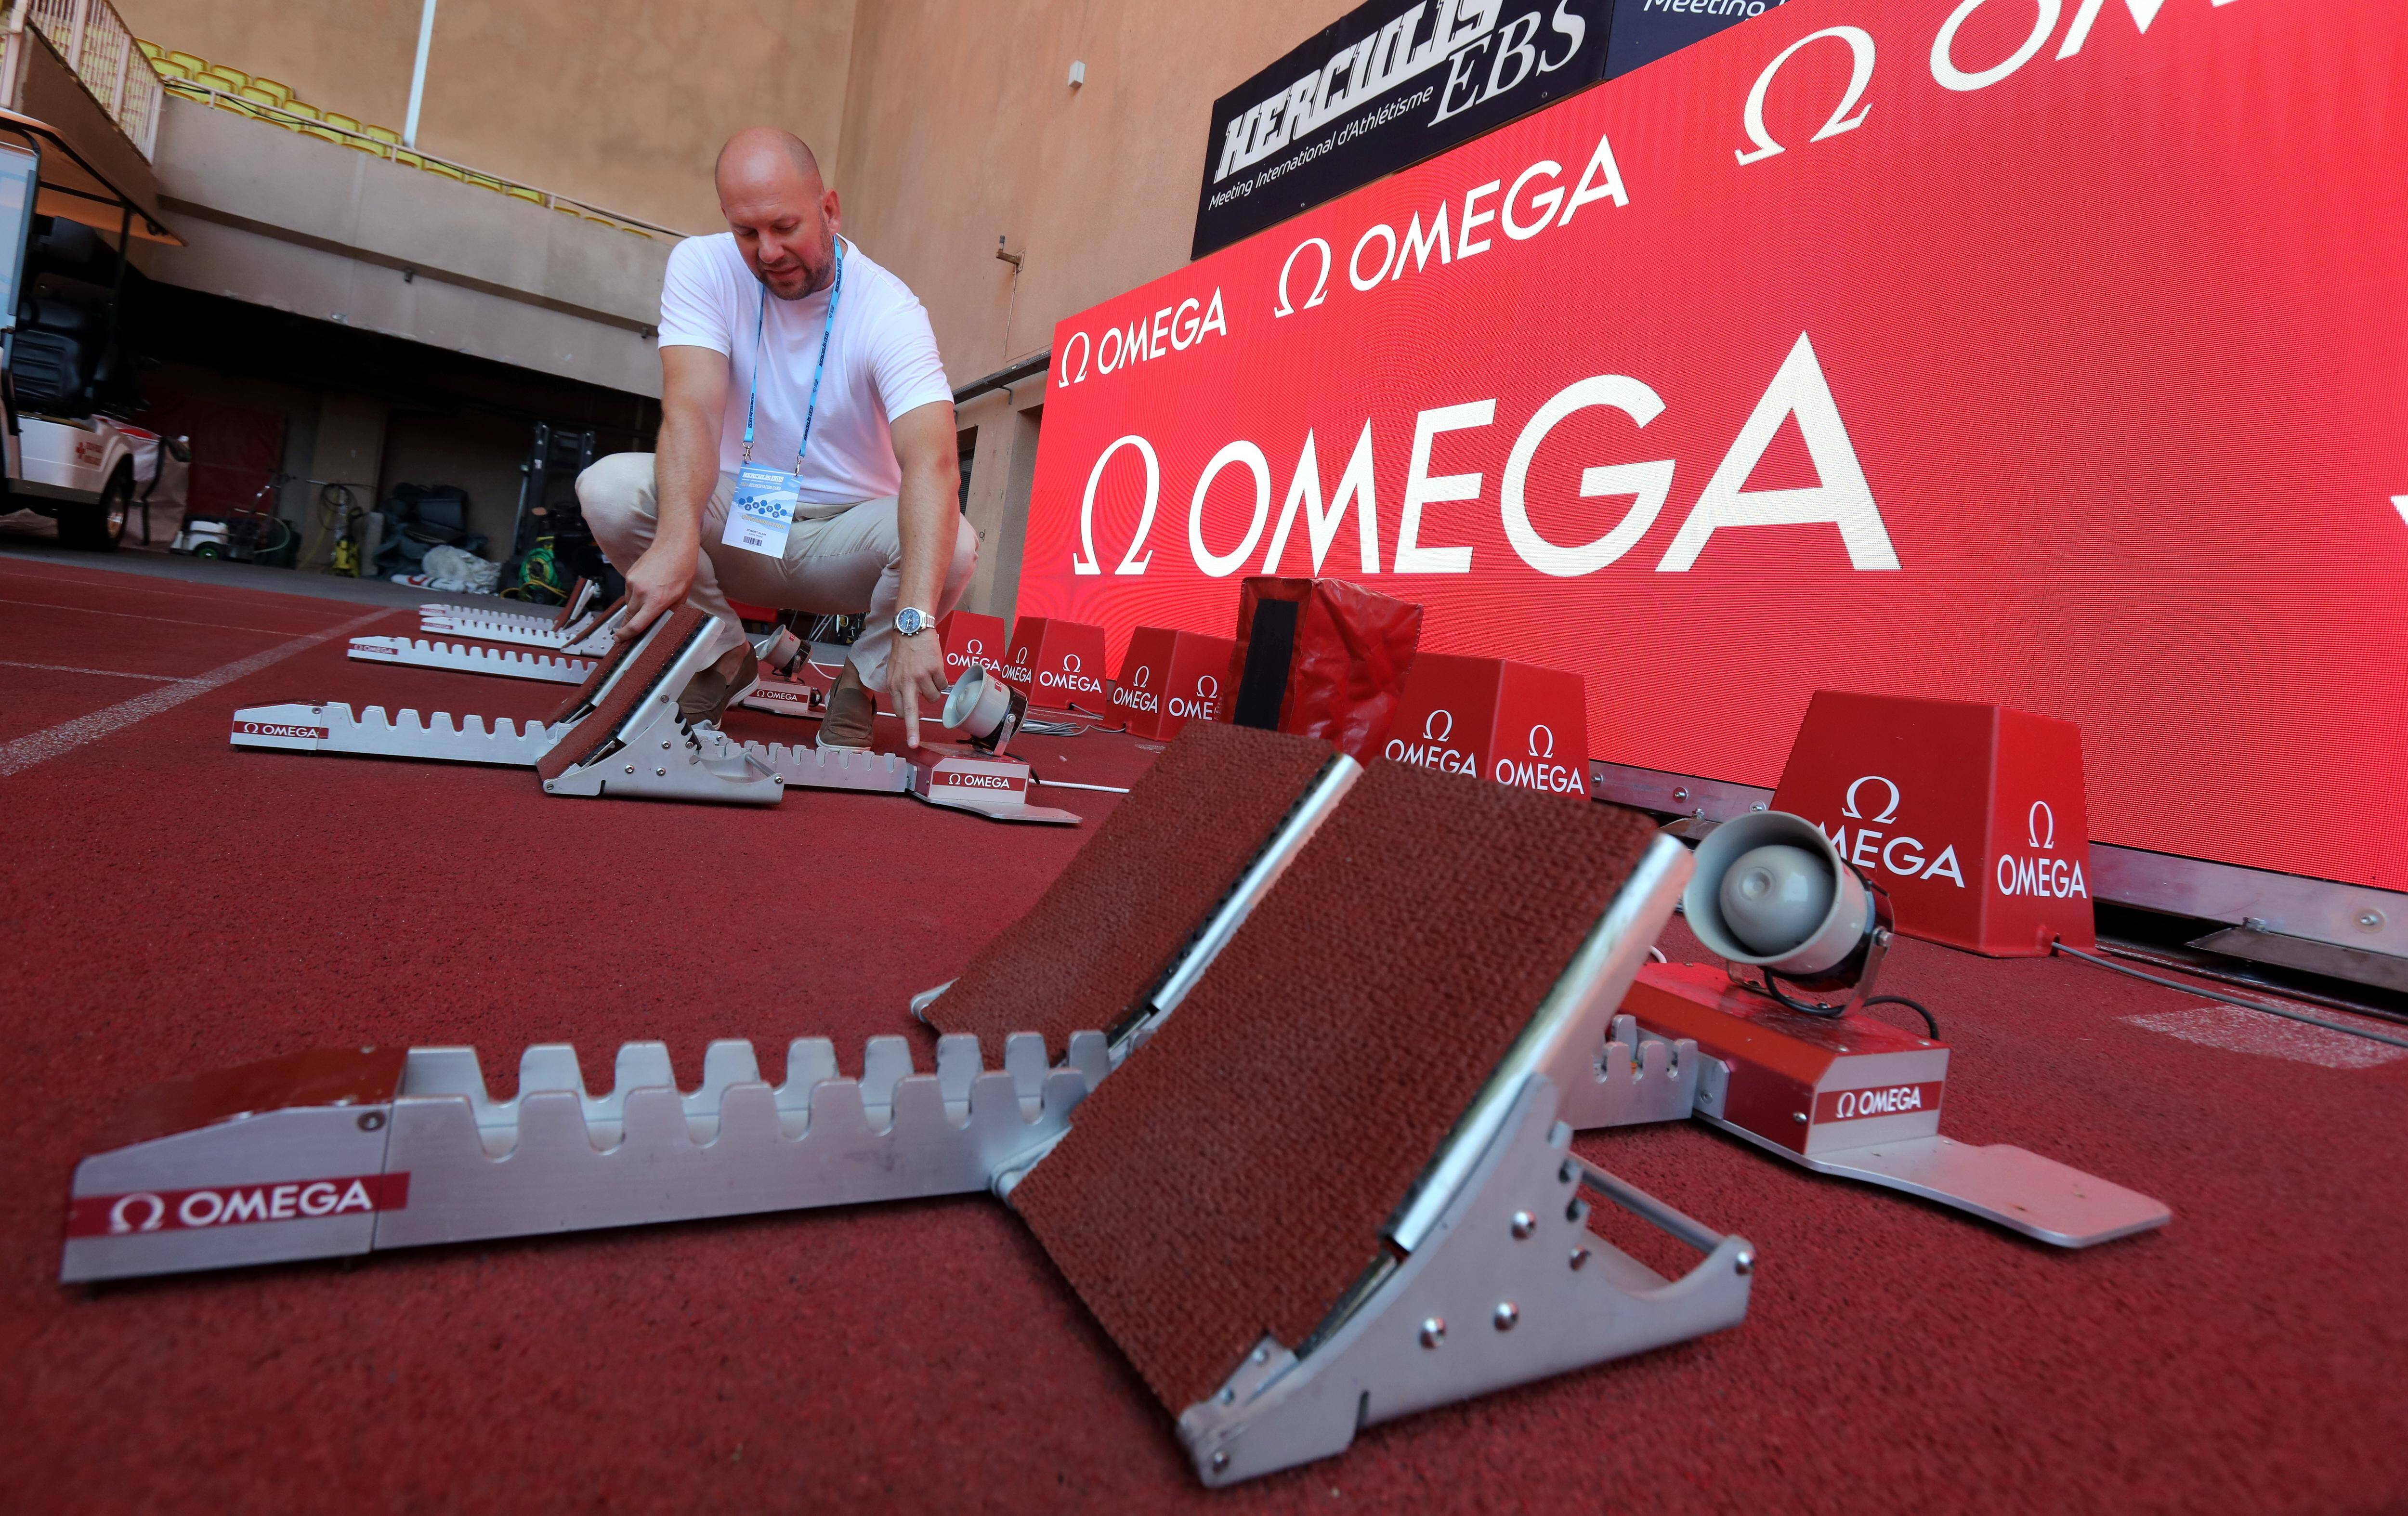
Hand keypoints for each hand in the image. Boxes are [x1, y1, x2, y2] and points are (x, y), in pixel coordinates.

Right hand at [618, 538, 695, 642]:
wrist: (674, 545)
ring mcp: (633, 582)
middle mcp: (642, 592)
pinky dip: (635, 594)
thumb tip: (660, 623)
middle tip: (636, 625)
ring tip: (650, 598)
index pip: (636, 625)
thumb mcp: (681, 596)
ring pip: (629, 604)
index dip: (626, 635)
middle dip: (631, 623)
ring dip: (635, 607)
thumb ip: (669, 612)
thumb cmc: (682, 568)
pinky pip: (628, 591)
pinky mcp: (629, 575)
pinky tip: (647, 588)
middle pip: (629, 616)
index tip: (620, 639)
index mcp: (656, 601)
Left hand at [888, 628, 946, 748]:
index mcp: (893, 684)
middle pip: (910, 712)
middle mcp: (905, 682)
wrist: (912, 627)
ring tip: (928, 674)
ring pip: (933, 698)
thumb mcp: (894, 670)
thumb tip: (911, 707)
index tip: (911, 733)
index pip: (899, 709)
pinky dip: (941, 679)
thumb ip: (899, 688)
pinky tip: (934, 668)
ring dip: (934, 690)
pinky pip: (943, 685)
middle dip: (912, 731)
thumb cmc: (903, 650)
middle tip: (913, 743)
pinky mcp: (935, 669)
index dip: (908, 718)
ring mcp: (921, 676)